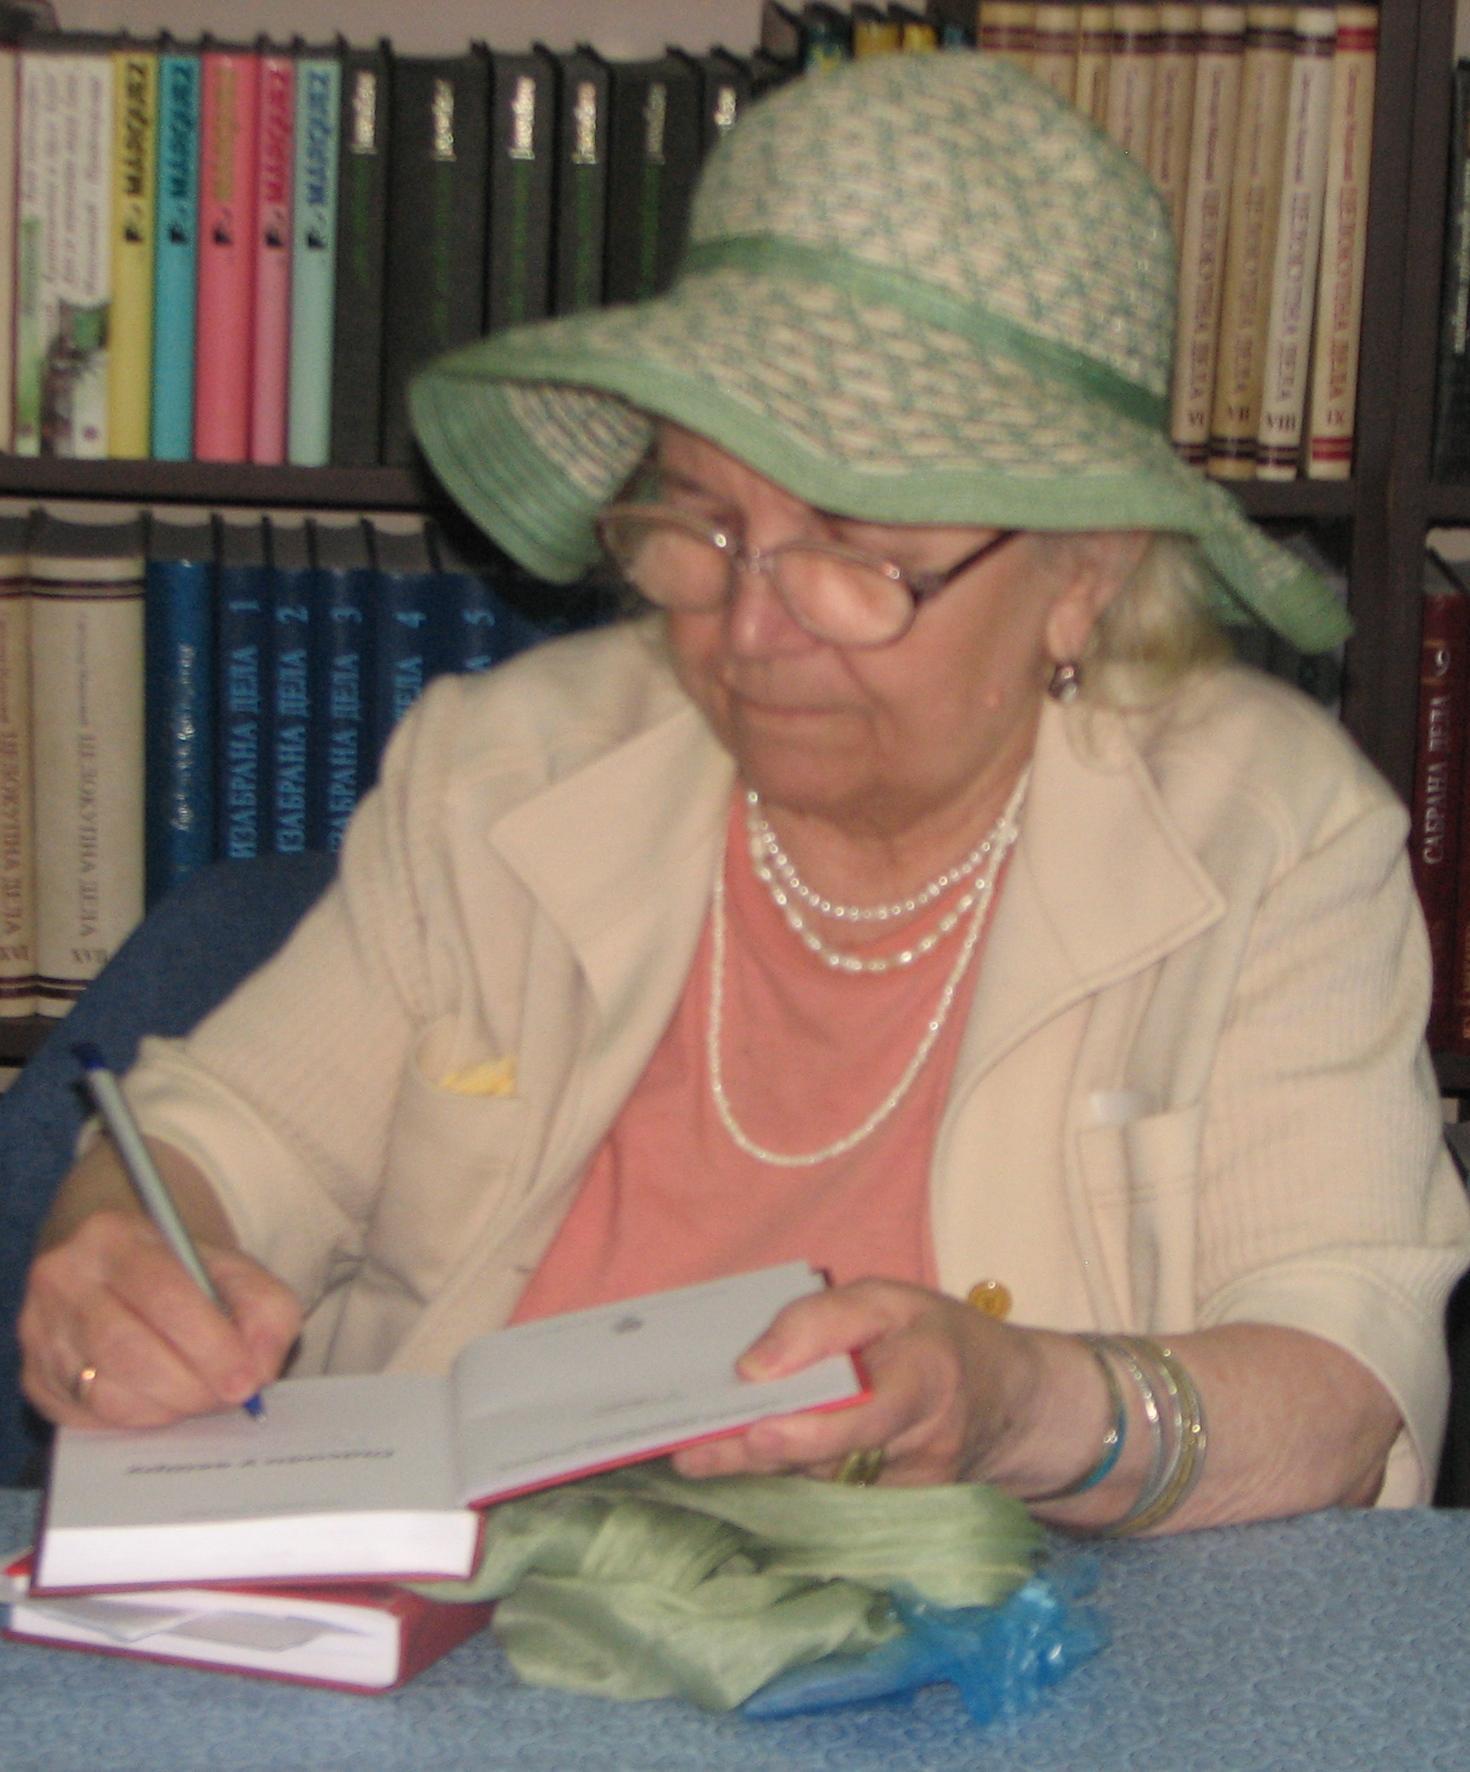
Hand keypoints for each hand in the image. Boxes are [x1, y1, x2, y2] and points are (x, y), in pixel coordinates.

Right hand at [18, 1208, 301, 1429]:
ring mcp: (41, 1330)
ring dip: (166, 1407)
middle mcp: (64, 1278)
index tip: (246, 1381)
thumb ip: (265, 1310)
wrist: (119, 1271)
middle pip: (127, 1348)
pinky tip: (163, 1402)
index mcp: (113, 1236)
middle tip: (228, 1398)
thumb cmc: (184, 1274)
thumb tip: (259, 1368)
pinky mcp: (35, 1377)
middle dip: (190, 1385)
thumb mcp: (234, 1271)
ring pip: (105, 1392)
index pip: (163, 1294)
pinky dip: (137, 1420)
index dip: (210, 1345)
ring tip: (199, 1397)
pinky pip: (88, 1417)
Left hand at [671, 1277, 1032, 1485]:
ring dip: (762, 1469)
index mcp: (928, 1377)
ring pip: (823, 1484)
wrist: (1007, 1404)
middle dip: (758, 1455)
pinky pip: (831, 1500)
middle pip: (831, 1460)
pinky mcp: (897, 1516)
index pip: (870, 1413)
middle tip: (691, 1453)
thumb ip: (822, 1321)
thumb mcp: (888, 1299)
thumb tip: (753, 1368)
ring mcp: (912, 1492)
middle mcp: (923, 1446)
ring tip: (697, 1453)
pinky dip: (785, 1481)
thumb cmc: (935, 1338)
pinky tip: (740, 1466)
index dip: (813, 1431)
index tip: (758, 1428)